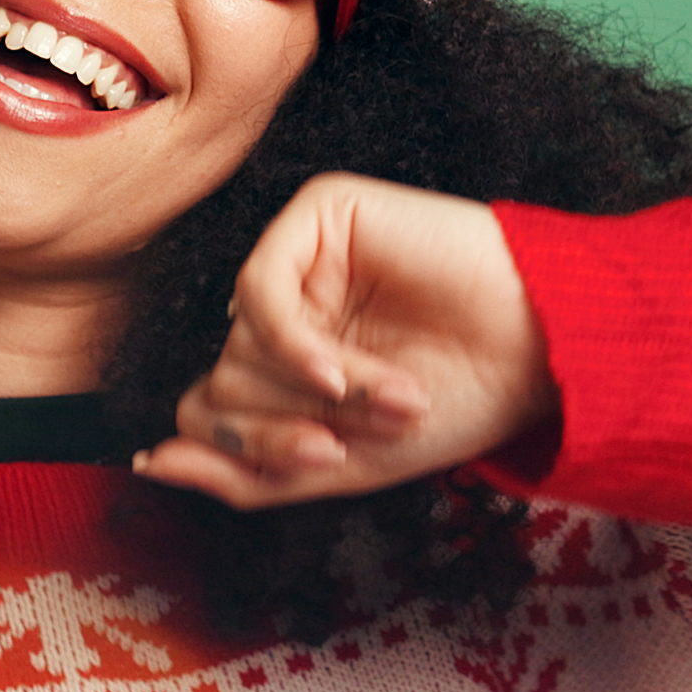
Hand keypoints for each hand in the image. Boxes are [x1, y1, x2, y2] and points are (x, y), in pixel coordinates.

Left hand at [133, 173, 556, 509]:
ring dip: (314, 393)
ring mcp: (297, 261)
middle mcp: (282, 311)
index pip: (210, 414)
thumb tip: (151, 464)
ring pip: (236, 346)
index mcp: (285, 367)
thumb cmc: (458, 402)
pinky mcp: (319, 217)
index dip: (250, 451)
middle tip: (359, 435)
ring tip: (393, 398)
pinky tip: (338, 370)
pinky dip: (294, 346)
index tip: (327, 462)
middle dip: (287, 424)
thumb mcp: (343, 464)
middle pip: (218, 384)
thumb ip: (246, 474)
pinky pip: (257, 292)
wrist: (540, 349)